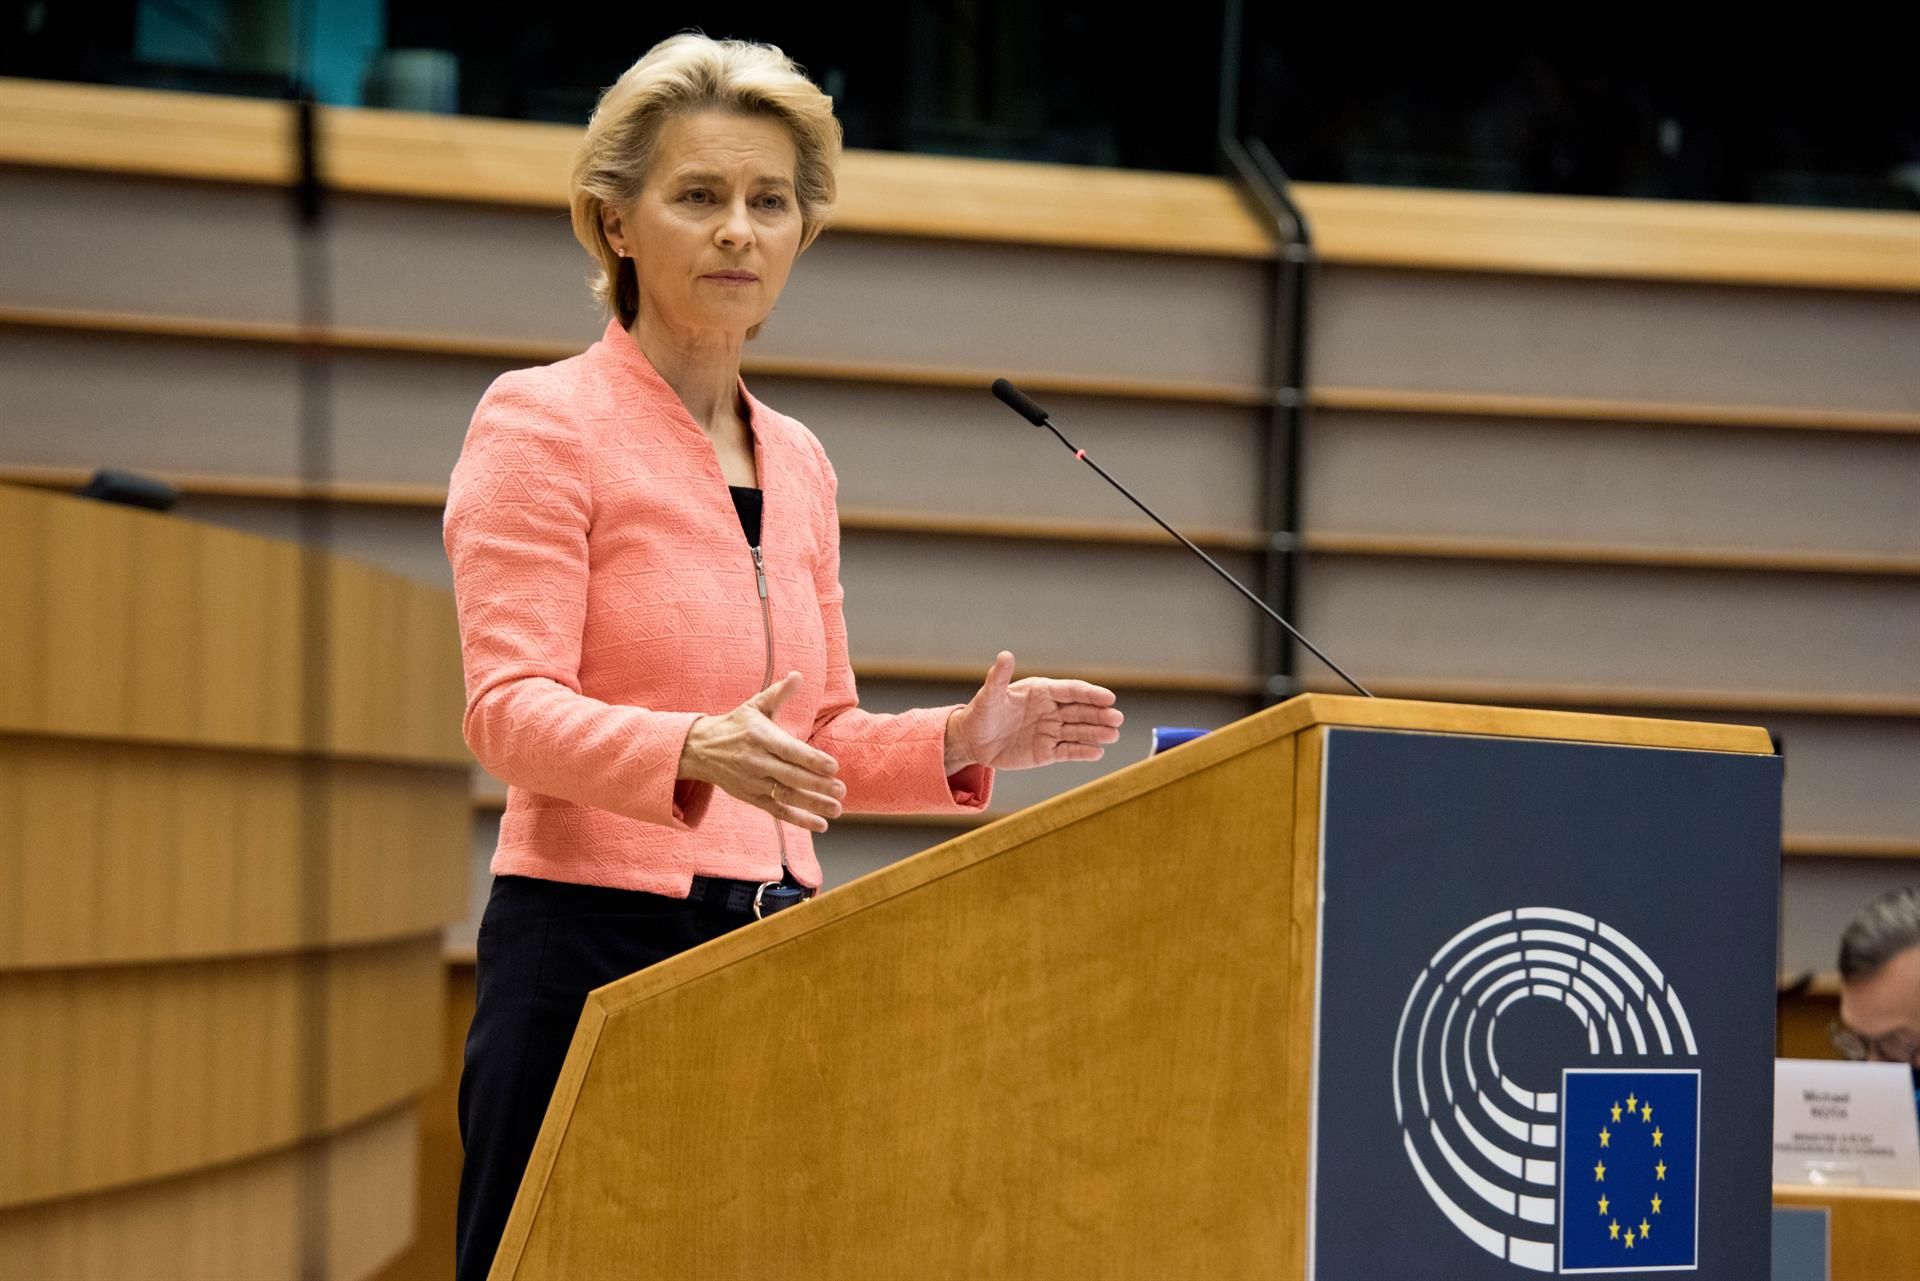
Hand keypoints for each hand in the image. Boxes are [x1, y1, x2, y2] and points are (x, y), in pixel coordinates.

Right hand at [679, 671, 844, 831]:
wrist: (700, 750)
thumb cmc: (736, 725)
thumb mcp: (755, 706)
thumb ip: (779, 694)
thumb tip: (798, 675)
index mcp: (760, 737)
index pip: (789, 750)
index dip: (811, 759)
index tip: (833, 766)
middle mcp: (756, 761)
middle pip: (790, 776)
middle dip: (817, 785)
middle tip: (842, 789)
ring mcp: (753, 782)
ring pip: (786, 796)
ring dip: (812, 805)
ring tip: (837, 809)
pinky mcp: (752, 798)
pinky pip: (777, 811)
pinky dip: (799, 820)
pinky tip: (821, 825)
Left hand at [945, 652, 1122, 771]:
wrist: (974, 741)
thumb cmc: (982, 713)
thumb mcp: (989, 695)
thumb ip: (999, 677)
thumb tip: (1005, 655)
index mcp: (1042, 692)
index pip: (1071, 691)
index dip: (1091, 694)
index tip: (1109, 697)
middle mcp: (1051, 710)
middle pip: (1081, 711)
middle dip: (1100, 714)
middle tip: (1117, 718)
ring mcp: (1051, 731)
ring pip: (1078, 731)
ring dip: (1096, 733)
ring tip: (1114, 735)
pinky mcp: (1047, 752)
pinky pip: (1068, 751)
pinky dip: (1083, 752)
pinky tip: (1098, 752)